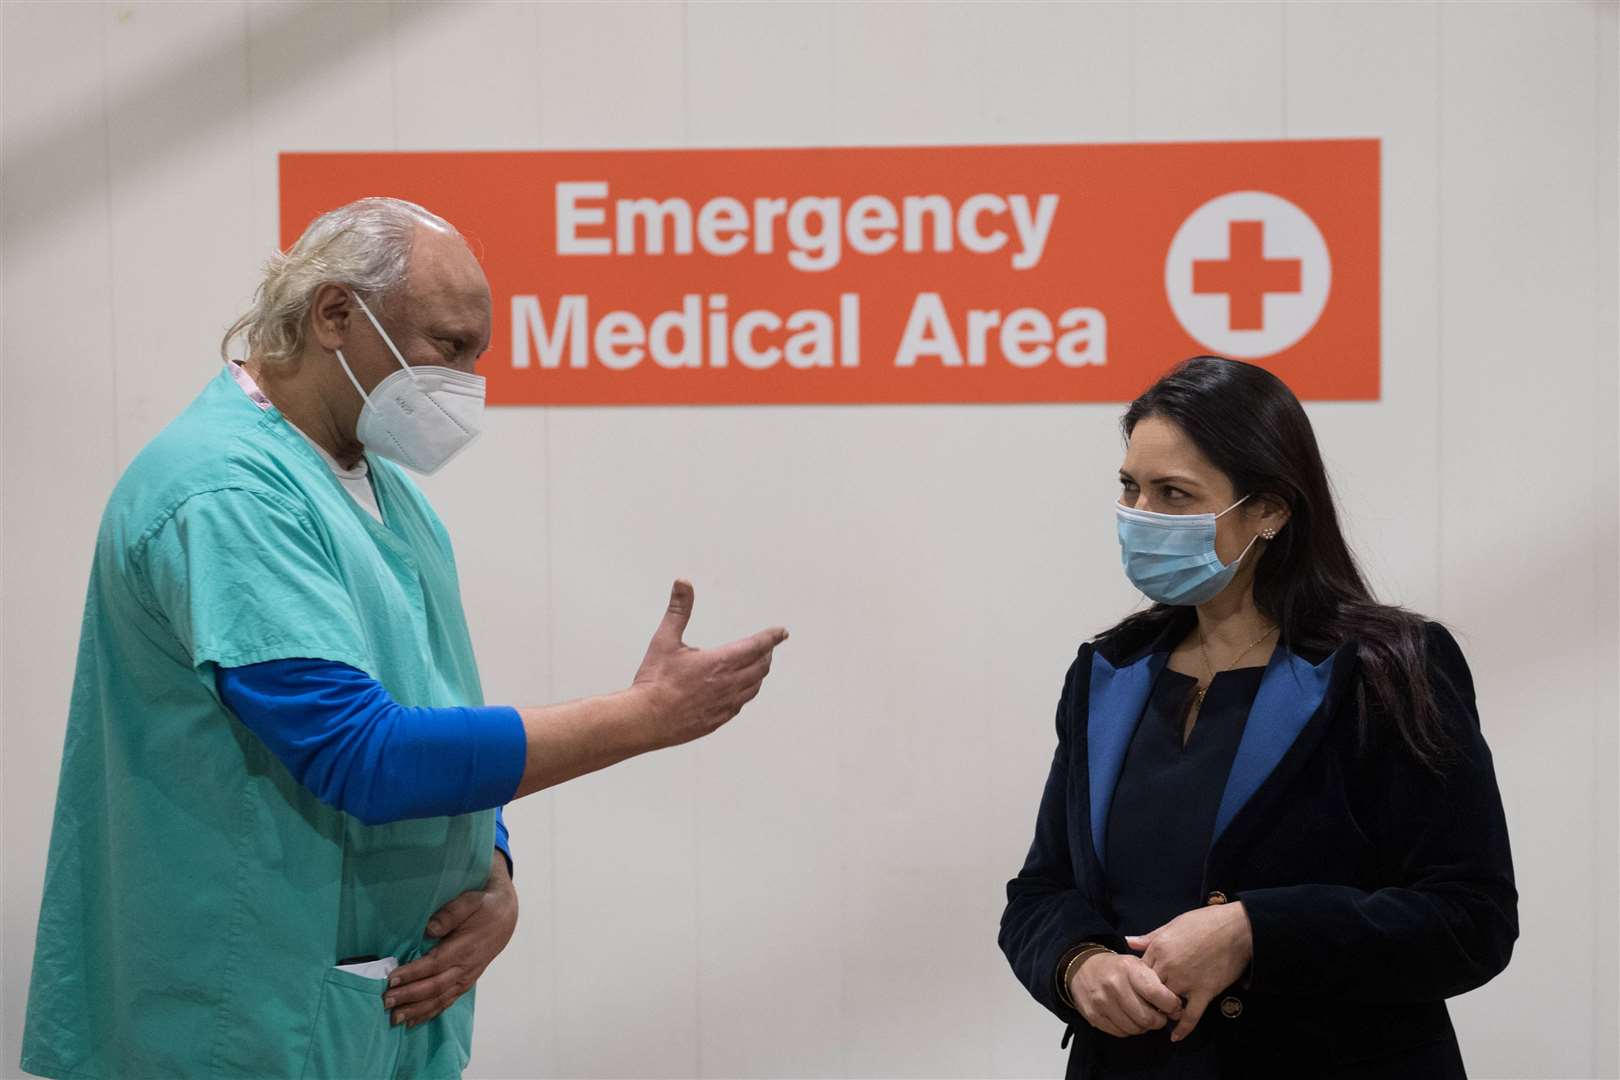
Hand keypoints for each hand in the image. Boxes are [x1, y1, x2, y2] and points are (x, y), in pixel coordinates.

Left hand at [383, 856, 518, 1026]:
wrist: (505, 918)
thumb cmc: (484, 908)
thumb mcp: (471, 902)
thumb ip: (451, 913)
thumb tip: (429, 928)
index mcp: (464, 948)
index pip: (434, 964)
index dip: (413, 973)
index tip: (391, 979)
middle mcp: (466, 967)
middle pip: (434, 986)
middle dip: (409, 996)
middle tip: (386, 1001)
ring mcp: (466, 978)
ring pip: (440, 999)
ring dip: (417, 1010)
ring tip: (395, 1018)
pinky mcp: (466, 983)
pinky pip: (447, 1002)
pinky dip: (430, 1013)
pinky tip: (413, 1021)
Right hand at [631, 579, 787, 747]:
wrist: (646, 719)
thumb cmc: (655, 680)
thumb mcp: (665, 640)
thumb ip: (678, 610)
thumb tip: (683, 583)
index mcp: (720, 662)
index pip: (757, 646)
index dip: (771, 637)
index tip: (782, 632)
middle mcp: (729, 684)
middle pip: (761, 666)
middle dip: (767, 653)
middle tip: (767, 646)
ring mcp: (726, 704)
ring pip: (754, 687)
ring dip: (759, 673)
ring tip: (758, 665)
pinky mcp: (719, 720)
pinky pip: (741, 703)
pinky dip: (747, 691)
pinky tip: (740, 690)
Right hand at [1068, 950, 1183, 1037]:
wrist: (1082, 967)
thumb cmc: (1117, 968)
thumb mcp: (1137, 964)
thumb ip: (1158, 983)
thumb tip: (1178, 1009)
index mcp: (1129, 969)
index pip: (1158, 994)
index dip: (1171, 1005)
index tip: (1173, 1006)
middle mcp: (1114, 985)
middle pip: (1147, 1018)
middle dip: (1159, 1021)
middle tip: (1159, 1016)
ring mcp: (1102, 1002)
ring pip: (1135, 1028)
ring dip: (1144, 1026)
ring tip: (1143, 1016)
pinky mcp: (1094, 1015)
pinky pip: (1120, 1032)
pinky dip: (1129, 1029)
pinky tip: (1129, 1018)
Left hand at [1125, 902, 1252, 1041]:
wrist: (1236, 929)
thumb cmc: (1205, 922)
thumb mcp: (1173, 924)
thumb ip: (1150, 937)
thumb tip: (1128, 942)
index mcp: (1158, 948)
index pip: (1139, 972)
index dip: (1138, 981)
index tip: (1139, 988)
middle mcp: (1168, 966)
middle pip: (1148, 990)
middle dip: (1147, 998)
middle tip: (1148, 1006)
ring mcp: (1186, 981)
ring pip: (1166, 1004)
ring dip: (1163, 1011)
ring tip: (1161, 1016)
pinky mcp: (1204, 992)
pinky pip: (1190, 1016)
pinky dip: (1183, 1029)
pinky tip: (1175, 1037)